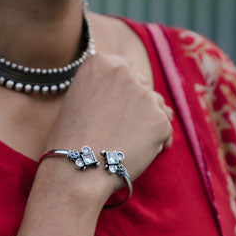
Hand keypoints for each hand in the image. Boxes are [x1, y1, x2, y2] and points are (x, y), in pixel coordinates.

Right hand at [44, 52, 173, 202]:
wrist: (77, 172)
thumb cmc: (71, 142)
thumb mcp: (79, 100)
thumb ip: (105, 89)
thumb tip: (140, 92)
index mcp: (100, 63)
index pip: (124, 70)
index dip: (120, 93)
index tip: (113, 111)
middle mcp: (124, 72)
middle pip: (142, 85)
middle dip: (136, 106)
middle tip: (119, 132)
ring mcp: (144, 95)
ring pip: (156, 105)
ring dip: (148, 122)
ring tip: (127, 145)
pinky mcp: (159, 120)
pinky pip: (164, 128)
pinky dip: (157, 141)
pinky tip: (141, 154)